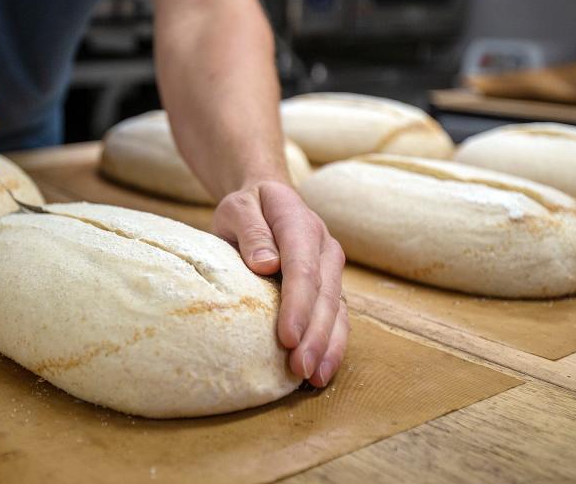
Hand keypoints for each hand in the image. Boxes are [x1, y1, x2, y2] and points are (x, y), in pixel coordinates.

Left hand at [213, 181, 348, 386]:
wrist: (269, 198)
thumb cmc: (249, 206)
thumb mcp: (239, 207)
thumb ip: (251, 232)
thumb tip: (265, 264)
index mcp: (301, 224)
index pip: (303, 267)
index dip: (298, 304)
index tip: (287, 337)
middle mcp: (325, 248)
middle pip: (325, 295)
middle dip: (315, 335)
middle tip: (301, 368)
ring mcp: (332, 269)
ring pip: (337, 310)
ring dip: (328, 346)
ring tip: (314, 378)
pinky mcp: (330, 286)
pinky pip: (337, 318)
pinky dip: (332, 345)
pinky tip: (321, 371)